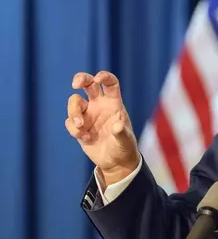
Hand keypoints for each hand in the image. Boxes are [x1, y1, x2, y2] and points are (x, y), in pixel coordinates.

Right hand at [65, 71, 138, 187]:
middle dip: (80, 78)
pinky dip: (74, 129)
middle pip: (88, 83)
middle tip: (75, 84)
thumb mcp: (125, 140)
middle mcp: (99, 105)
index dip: (104, 77)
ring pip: (74, 102)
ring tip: (81, 127)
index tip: (98, 79)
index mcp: (113, 103)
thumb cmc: (124, 147)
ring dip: (74, 112)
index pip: (110, 83)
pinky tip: (85, 138)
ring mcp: (88, 114)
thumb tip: (117, 126)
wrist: (115, 161)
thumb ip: (121, 133)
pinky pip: (70, 121)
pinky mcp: (79, 126)